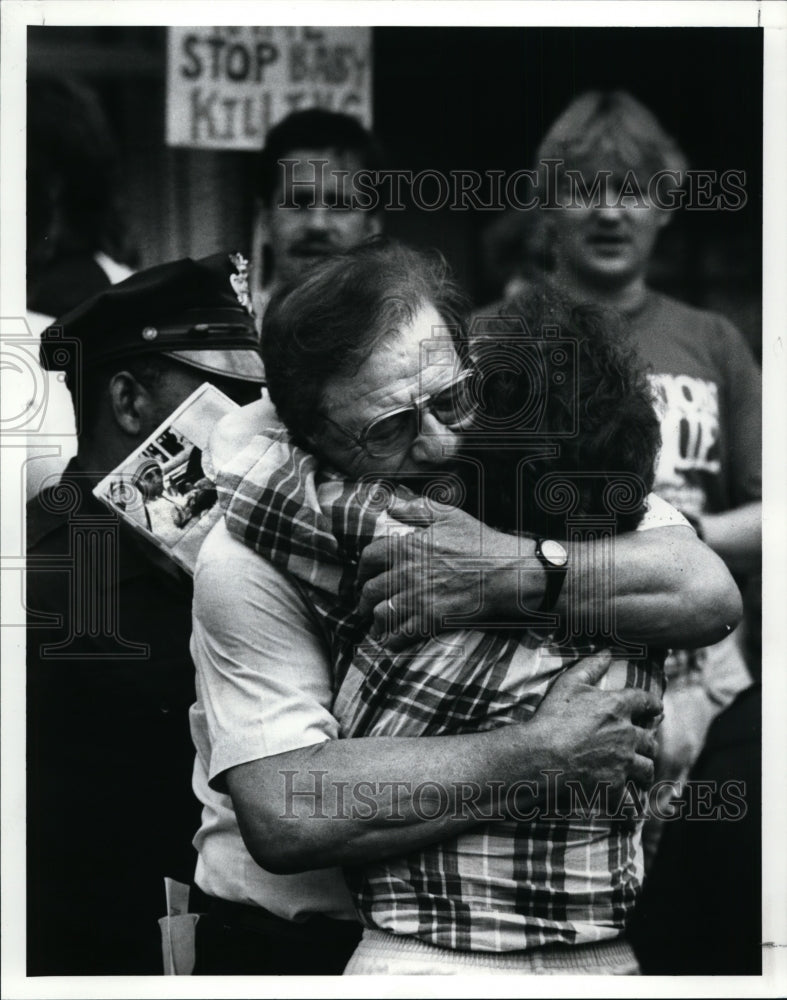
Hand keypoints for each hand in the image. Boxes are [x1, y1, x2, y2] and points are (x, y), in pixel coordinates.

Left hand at [357, 496, 543, 649]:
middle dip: (363, 599)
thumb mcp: (450, 515)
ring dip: (375, 621)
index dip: (361, 569)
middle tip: (365, 604)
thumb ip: (417, 509)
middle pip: (370, 590)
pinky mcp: (430, 620)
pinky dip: (391, 641)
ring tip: (376, 625)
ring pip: (381, 614)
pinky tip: (390, 641)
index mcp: (407, 547)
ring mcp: (417, 599)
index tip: (364, 576)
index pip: (368, 558)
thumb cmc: (480, 542)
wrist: (506, 572)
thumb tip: (392, 505)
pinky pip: (400, 635)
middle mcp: (406, 573)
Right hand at [526, 651, 661, 799]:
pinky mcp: (614, 786)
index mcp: (618, 707)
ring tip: (640, 773)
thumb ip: (590, 666)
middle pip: (650, 740)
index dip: (652, 705)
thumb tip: (607, 650)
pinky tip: (631, 809)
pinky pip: (630, 801)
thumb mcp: (569, 683)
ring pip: (646, 769)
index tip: (656, 709)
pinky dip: (632, 805)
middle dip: (648, 742)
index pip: (646, 702)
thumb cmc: (553, 716)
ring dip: (644, 771)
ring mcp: (623, 763)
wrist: (543, 754)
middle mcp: (627, 735)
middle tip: (645, 745)